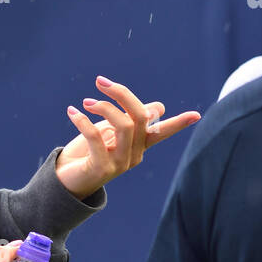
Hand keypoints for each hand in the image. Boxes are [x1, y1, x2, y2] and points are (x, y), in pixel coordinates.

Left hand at [54, 75, 200, 199]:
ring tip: (85, 102)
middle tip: (100, 82)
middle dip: (121, 94)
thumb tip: (159, 108)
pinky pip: (96, 137)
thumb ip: (130, 119)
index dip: (179, 123)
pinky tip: (72, 112)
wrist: (64, 179)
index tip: (196, 115)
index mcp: (140, 144)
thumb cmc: (87, 151)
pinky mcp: (102, 169)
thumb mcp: (109, 131)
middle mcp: (135, 154)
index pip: (163, 132)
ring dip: (103, 107)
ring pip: (124, 125)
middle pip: (140, 117)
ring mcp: (121, 163)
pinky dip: (83, 120)